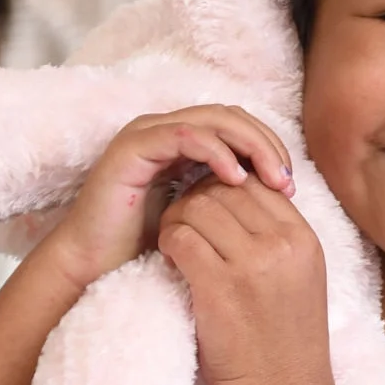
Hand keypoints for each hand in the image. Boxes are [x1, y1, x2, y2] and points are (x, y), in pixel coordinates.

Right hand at [46, 105, 295, 289]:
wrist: (93, 267)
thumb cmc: (148, 248)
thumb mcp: (204, 216)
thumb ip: (231, 195)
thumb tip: (281, 188)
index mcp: (184, 142)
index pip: (239, 126)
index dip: (270, 147)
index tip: (291, 184)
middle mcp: (166, 130)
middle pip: (231, 116)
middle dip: (266, 144)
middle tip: (288, 179)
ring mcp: (148, 133)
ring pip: (213, 120)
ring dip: (249, 145)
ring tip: (272, 178)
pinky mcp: (133, 146)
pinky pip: (184, 136)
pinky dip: (216, 152)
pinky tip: (237, 179)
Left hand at [159, 174, 332, 384]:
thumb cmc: (284, 340)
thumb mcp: (299, 278)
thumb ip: (277, 238)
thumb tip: (237, 196)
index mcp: (304, 239)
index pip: (258, 183)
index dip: (227, 187)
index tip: (211, 208)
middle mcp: (282, 245)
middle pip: (226, 188)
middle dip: (198, 198)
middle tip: (184, 220)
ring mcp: (251, 265)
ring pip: (199, 206)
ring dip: (178, 218)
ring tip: (175, 239)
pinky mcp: (218, 287)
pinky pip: (181, 238)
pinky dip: (168, 242)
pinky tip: (170, 259)